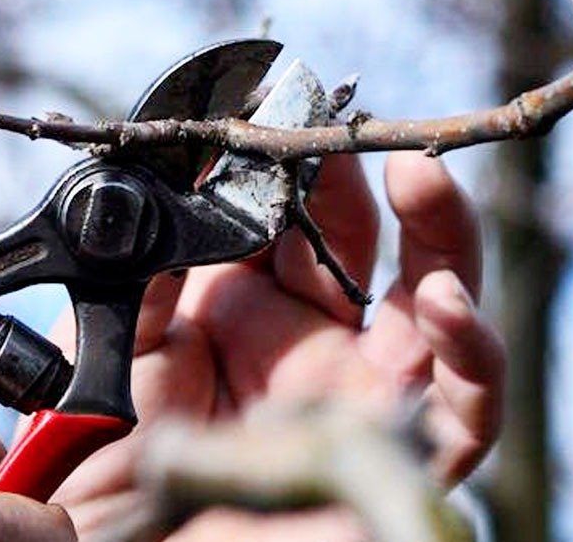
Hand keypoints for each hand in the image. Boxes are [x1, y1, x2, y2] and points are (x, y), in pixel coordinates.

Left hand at [42, 152, 504, 536]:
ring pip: (436, 306)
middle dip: (368, 182)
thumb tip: (176, 183)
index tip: (287, 110)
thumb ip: (146, 271)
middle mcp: (309, 343)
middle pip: (369, 248)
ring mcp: (356, 394)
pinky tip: (442, 302)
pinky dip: (470, 353)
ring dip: (441, 236)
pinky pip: (463, 410)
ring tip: (420, 178)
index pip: (290, 218)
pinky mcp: (394, 456)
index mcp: (243, 309)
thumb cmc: (102, 463)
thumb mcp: (111, 348)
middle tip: (348, 132)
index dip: (297, 166)